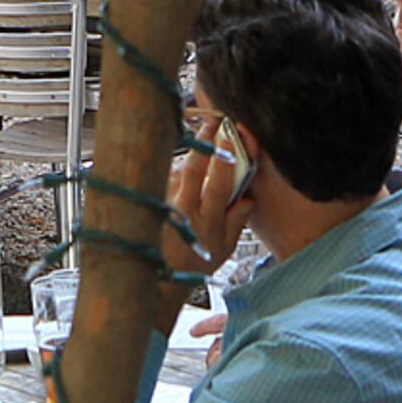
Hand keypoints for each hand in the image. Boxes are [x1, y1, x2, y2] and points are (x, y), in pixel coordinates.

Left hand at [158, 117, 251, 284]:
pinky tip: (179, 166)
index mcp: (207, 221)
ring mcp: (164, 204)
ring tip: (200, 137)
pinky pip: (164, 178)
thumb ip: (238, 221)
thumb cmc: (194, 265)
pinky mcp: (151, 202)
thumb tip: (249, 198)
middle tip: (213, 122)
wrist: (158, 279)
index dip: (225, 160)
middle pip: (193, 169)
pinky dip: (173, 169)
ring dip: (189, 154)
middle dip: (204, 142)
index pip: (218, 184)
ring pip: (176, 170)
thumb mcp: (225, 249)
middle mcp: (184, 210)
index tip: (230, 138)